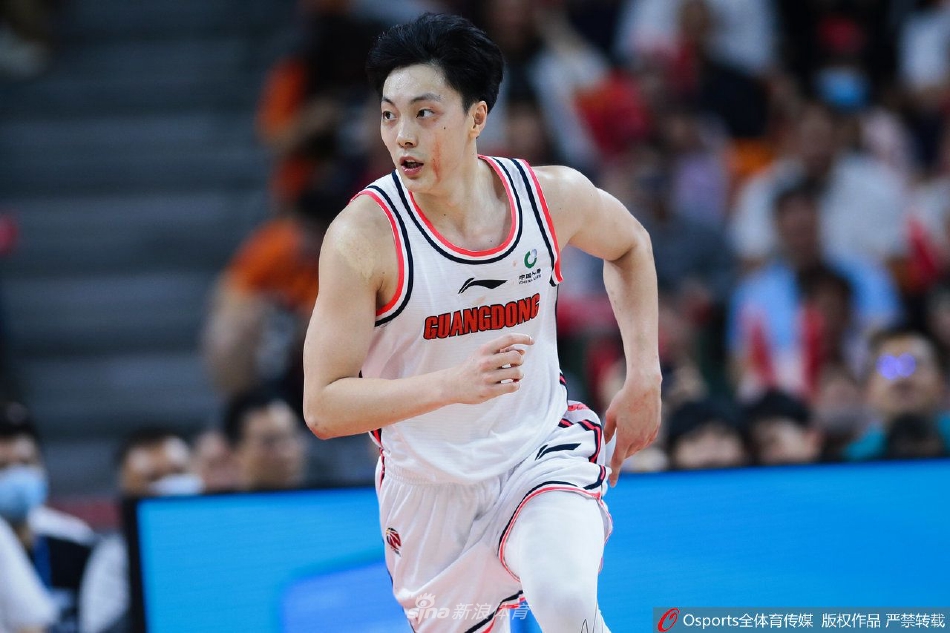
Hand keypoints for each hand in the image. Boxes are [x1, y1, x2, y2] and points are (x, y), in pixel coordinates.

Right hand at [442, 333, 533, 404]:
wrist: (452, 385)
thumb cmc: (472, 367)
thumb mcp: (482, 354)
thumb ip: (501, 351)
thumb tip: (523, 351)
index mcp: (484, 349)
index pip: (508, 338)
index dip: (523, 338)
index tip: (531, 341)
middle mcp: (485, 362)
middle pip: (516, 356)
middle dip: (520, 360)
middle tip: (515, 364)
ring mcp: (487, 377)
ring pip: (517, 372)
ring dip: (519, 374)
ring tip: (513, 376)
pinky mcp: (489, 391)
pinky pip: (513, 387)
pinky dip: (516, 385)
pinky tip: (511, 384)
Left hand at [604, 369, 661, 485]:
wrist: (644, 388)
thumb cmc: (624, 400)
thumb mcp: (610, 415)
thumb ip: (607, 432)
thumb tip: (605, 443)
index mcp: (625, 439)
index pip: (618, 461)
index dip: (615, 473)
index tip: (612, 483)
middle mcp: (638, 440)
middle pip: (627, 454)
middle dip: (620, 454)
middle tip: (614, 446)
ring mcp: (648, 435)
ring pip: (637, 448)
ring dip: (630, 446)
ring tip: (625, 432)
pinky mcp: (655, 429)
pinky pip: (646, 440)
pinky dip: (640, 440)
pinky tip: (637, 431)